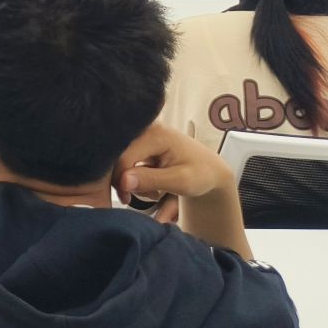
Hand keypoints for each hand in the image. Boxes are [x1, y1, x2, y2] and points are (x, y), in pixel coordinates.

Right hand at [114, 122, 234, 208]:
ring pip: (119, 161)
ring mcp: (141, 134)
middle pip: (117, 157)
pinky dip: (132, 177)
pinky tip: (148, 184)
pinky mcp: (139, 142)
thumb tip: (123, 182)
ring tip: (152, 192)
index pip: (123, 157)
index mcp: (156, 133)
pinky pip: (124, 161)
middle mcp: (145, 128)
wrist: (210, 170)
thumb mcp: (181, 181)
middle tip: (138, 198)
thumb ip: (152, 180)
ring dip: (129, 181)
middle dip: (125, 181)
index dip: (121, 180)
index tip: (127, 199)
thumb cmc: (201, 174)